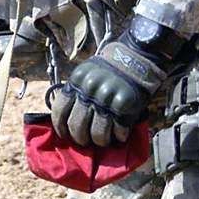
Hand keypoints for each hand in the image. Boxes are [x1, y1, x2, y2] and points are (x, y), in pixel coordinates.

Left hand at [49, 17, 180, 146]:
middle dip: (80, 138)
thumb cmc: (111, 69)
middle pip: (77, 125)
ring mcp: (107, 97)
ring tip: (103, 142)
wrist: (138, 56)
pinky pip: (118, 129)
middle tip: (85, 142)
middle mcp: (89, 89)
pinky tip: (120, 135)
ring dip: (100, 141)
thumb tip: (67, 119)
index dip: (61, 127)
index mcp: (77, 80)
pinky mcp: (125, 104)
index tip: (65, 135)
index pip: (60, 109)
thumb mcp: (87, 74)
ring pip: (97, 132)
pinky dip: (119, 136)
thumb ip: (77, 92)